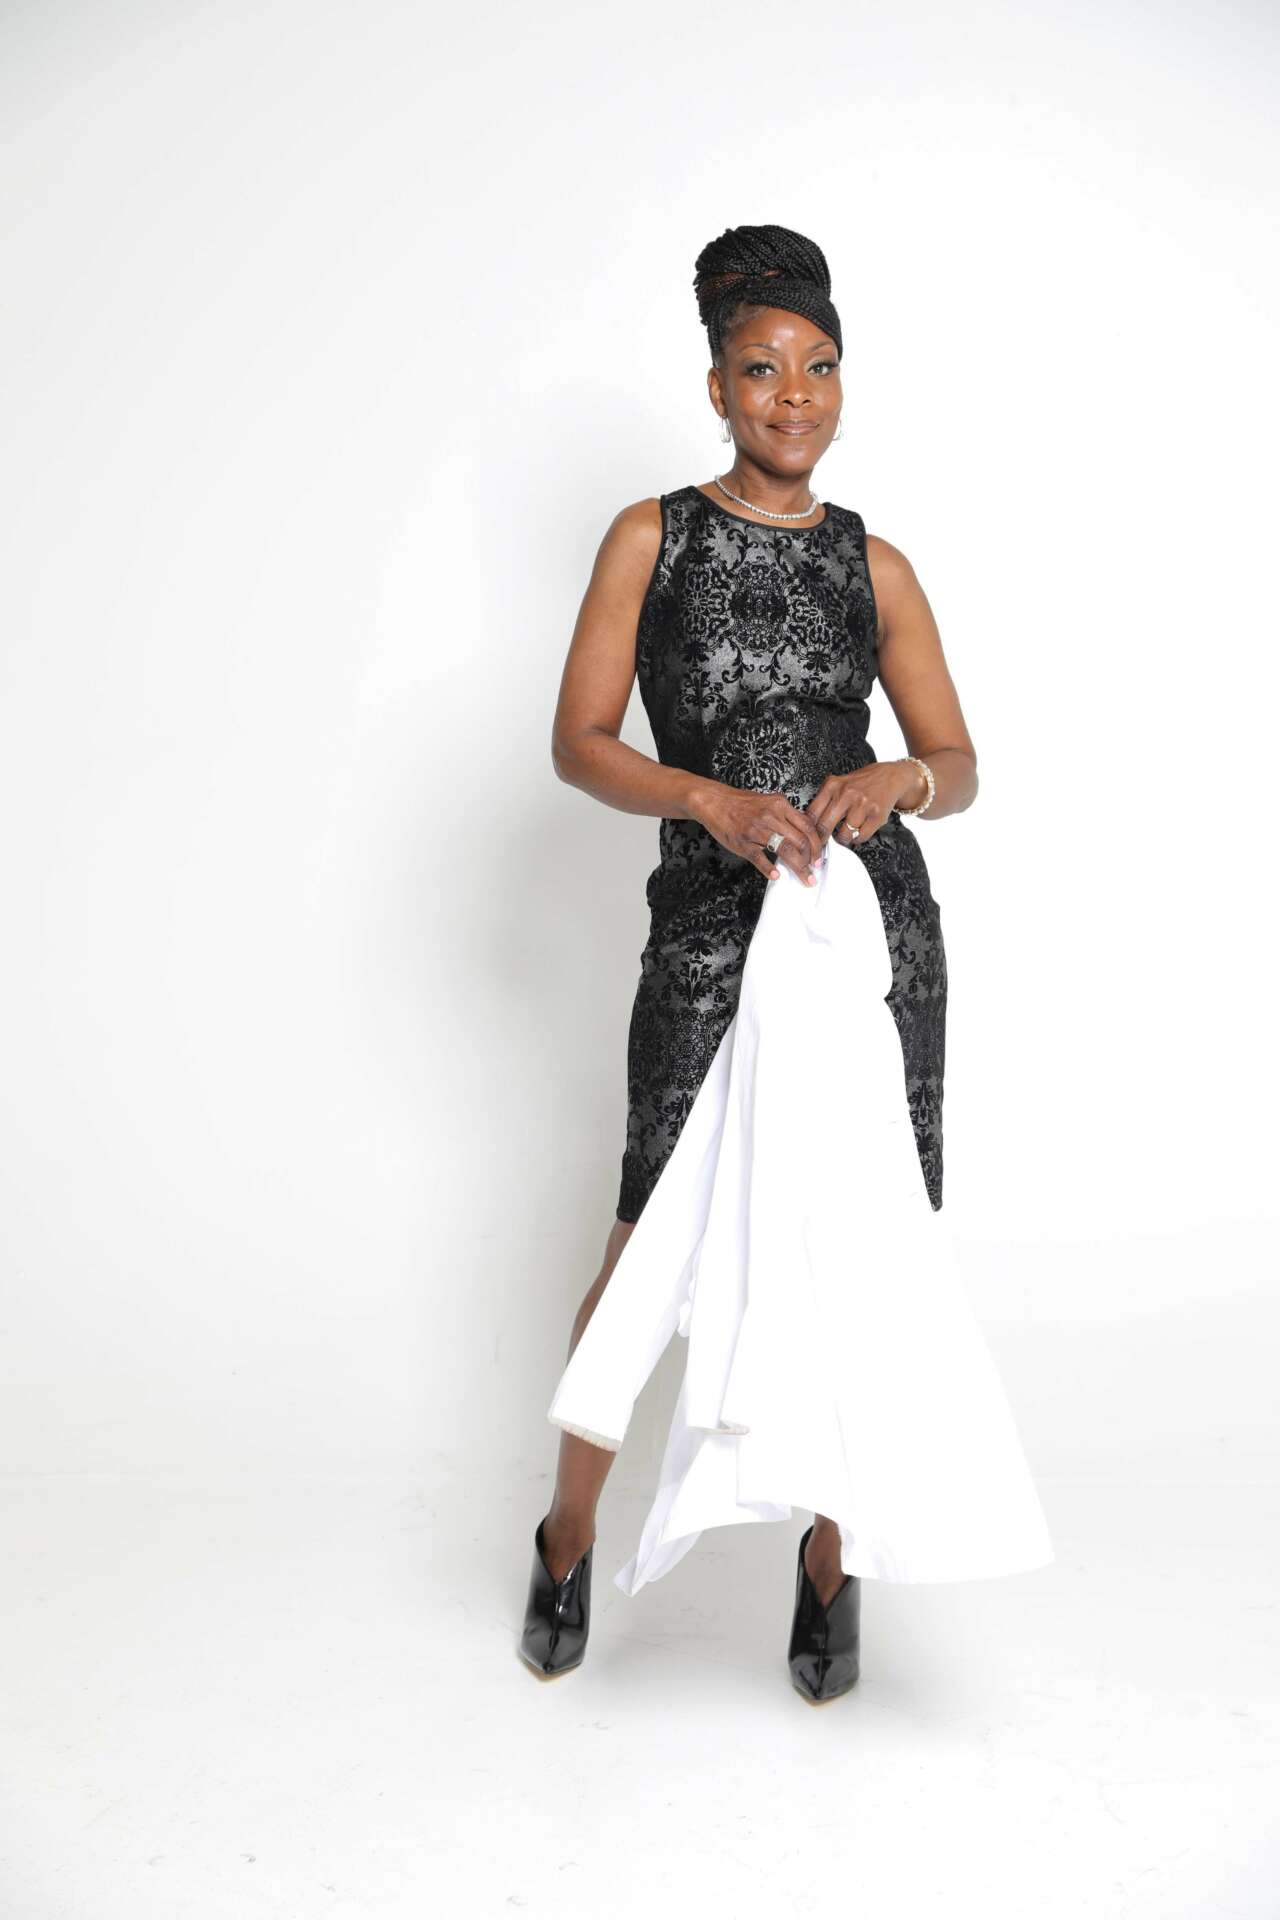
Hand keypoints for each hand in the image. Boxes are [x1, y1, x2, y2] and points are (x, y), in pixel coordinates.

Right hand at [690, 781, 824, 883]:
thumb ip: (786, 815)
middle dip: (811, 860)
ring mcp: (756, 830)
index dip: (817, 845)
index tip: (819, 856)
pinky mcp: (743, 842)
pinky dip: (769, 869)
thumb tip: (804, 832)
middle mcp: (771, 816)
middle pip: (800, 841)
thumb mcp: (768, 801)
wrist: (715, 802)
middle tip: (815, 871)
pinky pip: (760, 858)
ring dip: (798, 868)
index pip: (807, 826)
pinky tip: (777, 876)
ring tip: (805, 878)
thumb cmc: (740, 803)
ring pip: (785, 851)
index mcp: (780, 805)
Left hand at [805, 760, 922, 847]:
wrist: (890, 777)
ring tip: (845, 833)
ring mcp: (862, 805)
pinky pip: (861, 837)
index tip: (809, 836)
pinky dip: (858, 838)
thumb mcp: (839, 783)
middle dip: (822, 839)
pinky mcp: (877, 815)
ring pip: (844, 835)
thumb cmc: (861, 783)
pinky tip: (858, 830)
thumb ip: (824, 799)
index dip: (809, 829)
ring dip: (843, 838)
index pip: (812, 813)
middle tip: (823, 842)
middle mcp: (846, 793)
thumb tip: (809, 824)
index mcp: (833, 785)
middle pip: (825, 826)